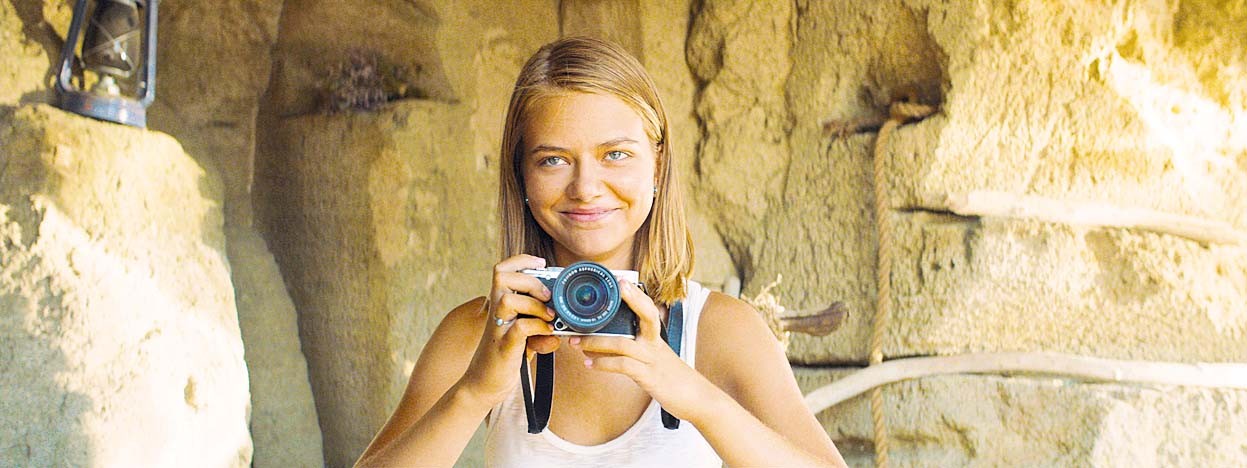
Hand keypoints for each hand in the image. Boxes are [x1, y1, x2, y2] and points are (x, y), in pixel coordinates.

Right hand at [457, 255, 559, 405]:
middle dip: (531, 281)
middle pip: (502, 276)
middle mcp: (495, 312)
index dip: (521, 260)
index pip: (502, 270)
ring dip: (535, 305)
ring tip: (550, 317)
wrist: (483, 386)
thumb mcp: (526, 338)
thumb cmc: (506, 357)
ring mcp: (497, 328)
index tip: (541, 264)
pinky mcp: (503, 347)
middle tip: (548, 296)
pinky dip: (538, 328)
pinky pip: (520, 328)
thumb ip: (540, 329)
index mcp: (500, 304)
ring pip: (509, 300)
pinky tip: (547, 336)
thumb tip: (559, 330)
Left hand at [568, 280, 712, 421]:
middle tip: (612, 290)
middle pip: (647, 315)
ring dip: (595, 341)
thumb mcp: (657, 357)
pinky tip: (589, 365)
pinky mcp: (649, 377)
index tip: (621, 281)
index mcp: (656, 338)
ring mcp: (653, 359)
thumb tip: (611, 341)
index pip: (649, 310)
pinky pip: (624, 366)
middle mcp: (656, 344)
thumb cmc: (673, 378)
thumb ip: (639, 347)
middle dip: (631, 300)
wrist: (696, 399)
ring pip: (623, 343)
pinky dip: (603, 364)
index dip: (637, 295)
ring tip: (576, 342)